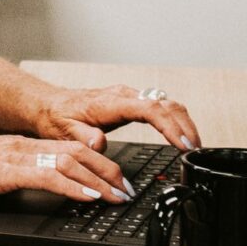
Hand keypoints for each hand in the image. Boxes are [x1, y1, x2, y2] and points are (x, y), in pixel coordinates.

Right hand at [0, 134, 130, 204]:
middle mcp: (28, 147)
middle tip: (128, 190)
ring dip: (99, 181)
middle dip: (109, 172)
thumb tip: (42, 187)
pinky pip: (49, 176)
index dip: (100, 164)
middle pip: (80, 153)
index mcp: (26, 146)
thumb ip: (20, 175)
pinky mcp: (10, 171)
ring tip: (117, 196)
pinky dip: (73, 187)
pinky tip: (88, 196)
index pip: (73, 150)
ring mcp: (20, 157)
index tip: (117, 181)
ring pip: (71, 163)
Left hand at [31, 84, 201, 153]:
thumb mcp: (64, 130)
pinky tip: (182, 134)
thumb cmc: (57, 117)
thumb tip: (99, 143)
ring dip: (184, 123)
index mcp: (111, 103)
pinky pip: (161, 107)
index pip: (150, 109)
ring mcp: (130, 97)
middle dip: (185, 126)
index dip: (169, 126)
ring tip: (195, 146)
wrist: (51, 105)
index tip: (182, 143)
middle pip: (166, 105)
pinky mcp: (132, 102)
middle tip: (196, 150)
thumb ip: (83, 137)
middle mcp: (124, 96)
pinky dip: (176, 120)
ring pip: (167, 104)